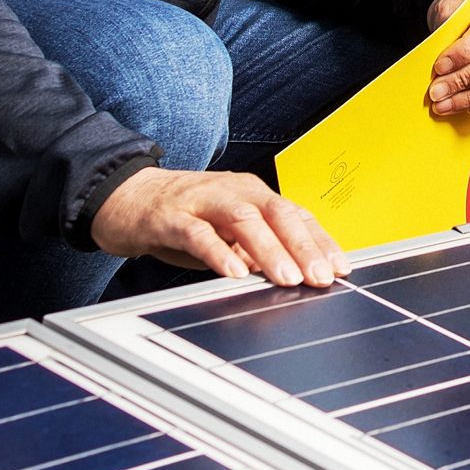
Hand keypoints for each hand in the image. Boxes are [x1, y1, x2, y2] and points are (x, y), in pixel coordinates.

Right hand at [89, 166, 345, 285]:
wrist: (126, 197)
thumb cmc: (183, 218)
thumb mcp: (228, 234)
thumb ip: (258, 252)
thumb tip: (294, 278)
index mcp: (254, 195)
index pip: (297, 216)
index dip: (321, 241)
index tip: (343, 268)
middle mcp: (234, 191)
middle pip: (278, 214)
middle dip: (304, 247)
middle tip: (323, 277)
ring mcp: (203, 201)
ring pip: (244, 219)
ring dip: (269, 249)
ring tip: (287, 278)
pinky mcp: (171, 216)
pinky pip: (198, 233)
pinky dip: (218, 252)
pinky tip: (234, 273)